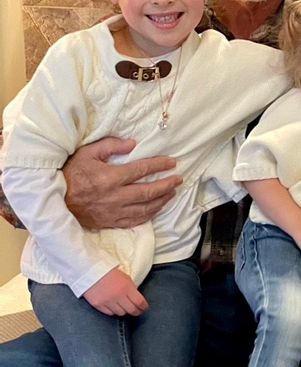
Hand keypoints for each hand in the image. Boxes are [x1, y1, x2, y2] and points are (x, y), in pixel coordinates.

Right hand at [63, 138, 181, 229]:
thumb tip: (133, 144)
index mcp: (109, 178)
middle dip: (167, 184)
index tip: (172, 163)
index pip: (142, 170)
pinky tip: (158, 208)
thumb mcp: (87, 152)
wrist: (54, 199)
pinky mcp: (111, 222)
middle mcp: (114, 196)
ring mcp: (113, 212)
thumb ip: (111, 145)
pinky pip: (136, 221)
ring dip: (162, 200)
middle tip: (178, 179)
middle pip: (148, 192)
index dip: (159, 165)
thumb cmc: (71, 173)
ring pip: (145, 208)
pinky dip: (150, 214)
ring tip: (172, 192)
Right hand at [84, 268, 148, 316]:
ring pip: (121, 313)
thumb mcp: (126, 278)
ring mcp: (107, 301)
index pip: (139, 302)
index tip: (144, 308)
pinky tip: (115, 308)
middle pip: (131, 310)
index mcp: (127, 288)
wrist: (91, 271)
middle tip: (138, 311)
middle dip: (137, 312)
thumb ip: (131, 289)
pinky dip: (114, 311)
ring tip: (125, 308)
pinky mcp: (98, 305)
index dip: (144, 307)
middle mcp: (118, 296)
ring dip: (125, 311)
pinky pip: (110, 313)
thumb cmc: (110, 273)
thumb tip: (136, 300)